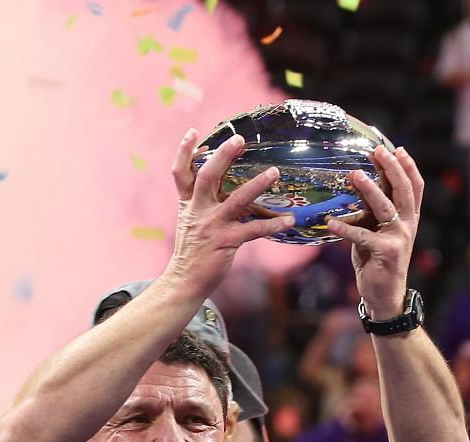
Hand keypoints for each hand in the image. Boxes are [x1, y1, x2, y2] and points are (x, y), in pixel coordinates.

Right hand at [167, 129, 293, 297]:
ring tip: (275, 172)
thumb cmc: (192, 251)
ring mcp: (211, 226)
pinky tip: (288, 220)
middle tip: (240, 140)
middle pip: (207, 176)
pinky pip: (253, 230)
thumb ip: (201, 203)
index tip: (193, 132)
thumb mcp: (190, 222)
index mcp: (188, 204)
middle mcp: (198, 211)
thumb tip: (221, 186)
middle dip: (223, 156)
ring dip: (257, 184)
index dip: (185, 152)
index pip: (180, 173)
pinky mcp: (225, 242)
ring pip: (236, 200)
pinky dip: (272, 224)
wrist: (184, 281)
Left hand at [323, 146, 424, 318]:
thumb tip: (357, 183)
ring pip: (385, 207)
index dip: (408, 166)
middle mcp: (408, 224)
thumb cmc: (377, 260)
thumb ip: (373, 211)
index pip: (414, 187)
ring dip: (369, 189)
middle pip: (403, 190)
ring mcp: (400, 238)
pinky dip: (345, 229)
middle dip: (392, 168)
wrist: (384, 295)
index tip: (396, 148)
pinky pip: (363, 236)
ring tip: (355, 175)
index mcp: (409, 218)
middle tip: (378, 151)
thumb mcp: (377, 231)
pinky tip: (330, 223)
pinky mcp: (387, 252)